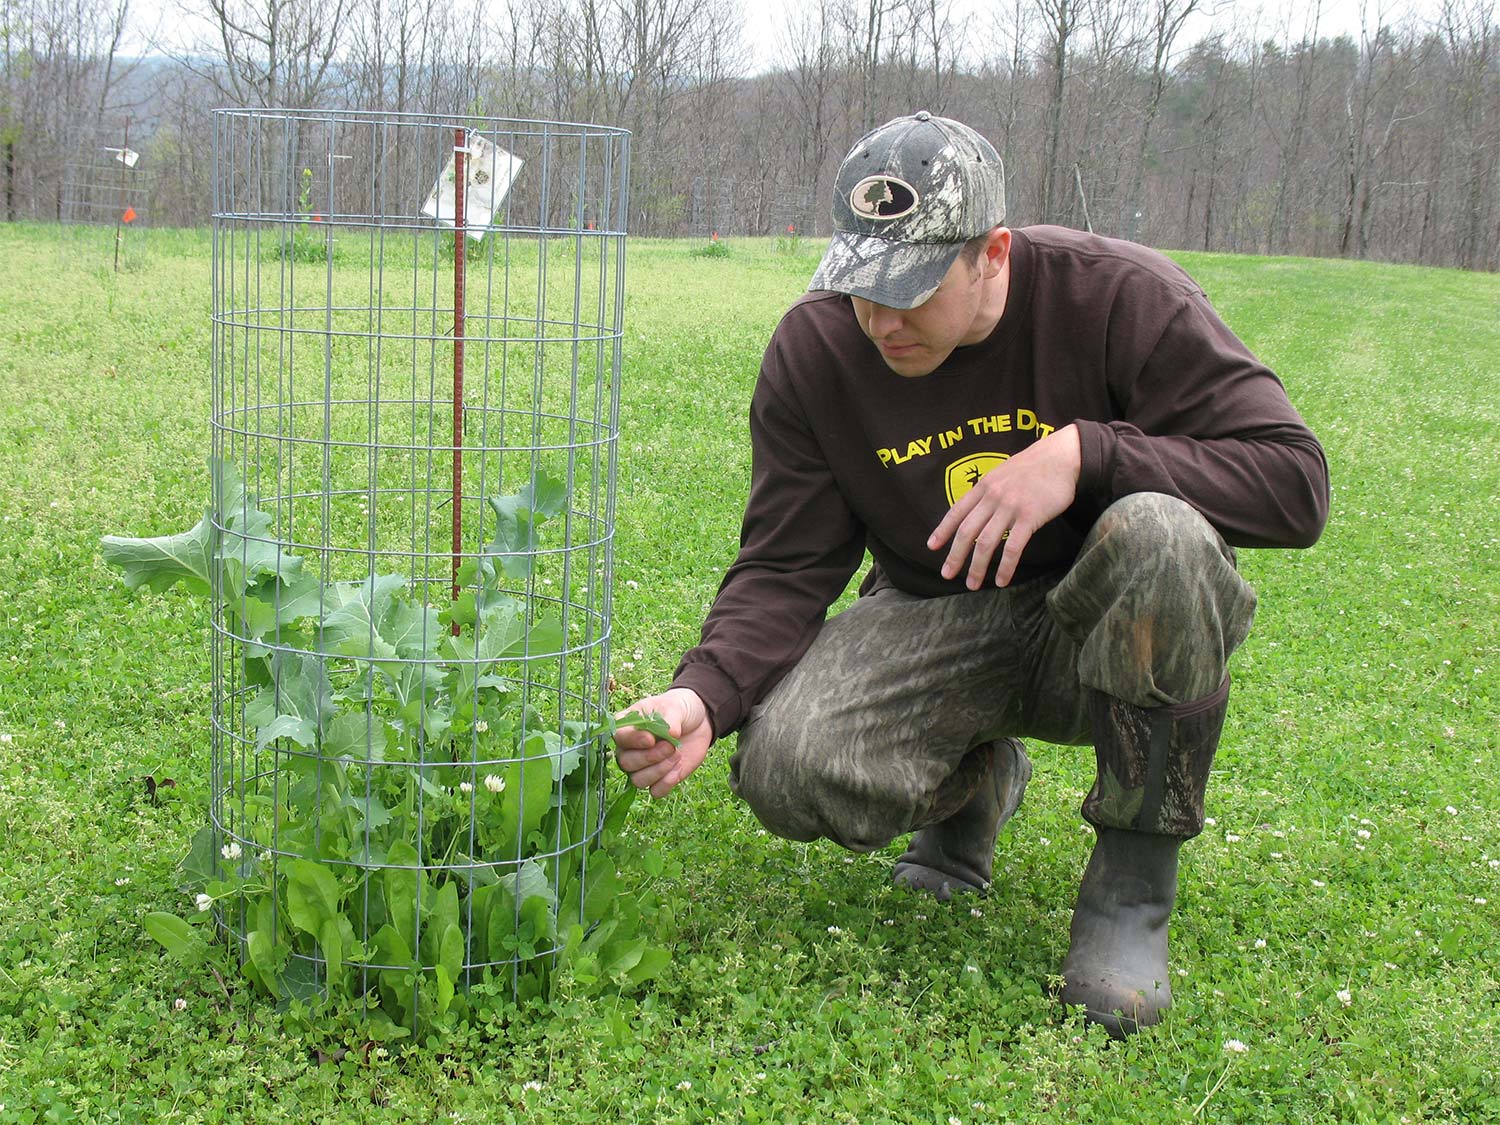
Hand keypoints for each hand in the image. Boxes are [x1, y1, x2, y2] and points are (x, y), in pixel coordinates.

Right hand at [611, 687, 713, 797]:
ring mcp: (643, 766)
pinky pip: (655, 791)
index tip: (651, 739)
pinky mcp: (659, 779)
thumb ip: (669, 719)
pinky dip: (667, 782)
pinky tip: (679, 767)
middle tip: (670, 746)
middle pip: (626, 763)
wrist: (697, 722)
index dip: (634, 741)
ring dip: (659, 770)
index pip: (619, 738)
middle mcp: (629, 749)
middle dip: (650, 757)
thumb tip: (671, 734)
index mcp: (627, 726)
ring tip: (677, 755)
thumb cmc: (678, 710)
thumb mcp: (674, 707)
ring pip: (638, 780)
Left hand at [927, 423, 1081, 588]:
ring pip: (987, 543)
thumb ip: (989, 491)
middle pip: (967, 531)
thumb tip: (978, 511)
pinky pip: (1013, 547)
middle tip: (947, 574)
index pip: (956, 511)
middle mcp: (992, 497)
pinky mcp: (1030, 517)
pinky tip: (1001, 580)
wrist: (1061, 456)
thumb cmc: (1034, 466)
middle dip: (955, 555)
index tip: (931, 547)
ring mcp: (1010, 507)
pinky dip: (1005, 567)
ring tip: (972, 584)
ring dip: (977, 567)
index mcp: (983, 486)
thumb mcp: (1002, 473)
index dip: (942, 530)